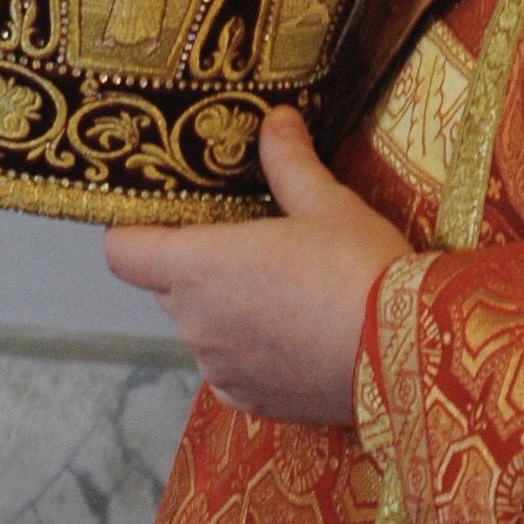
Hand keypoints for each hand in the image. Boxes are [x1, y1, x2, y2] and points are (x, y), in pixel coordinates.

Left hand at [104, 107, 411, 423]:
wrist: (401, 353)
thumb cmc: (357, 268)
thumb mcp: (326, 202)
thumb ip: (288, 162)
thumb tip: (276, 121)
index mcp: (198, 266)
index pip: (122, 252)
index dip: (135, 233)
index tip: (162, 218)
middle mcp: (194, 323)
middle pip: (167, 287)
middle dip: (196, 266)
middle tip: (248, 243)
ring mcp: (219, 369)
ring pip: (203, 328)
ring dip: (226, 311)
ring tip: (285, 292)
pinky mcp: (249, 403)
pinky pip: (230, 369)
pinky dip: (251, 352)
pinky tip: (297, 336)